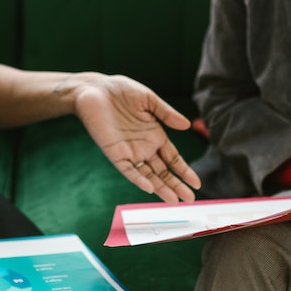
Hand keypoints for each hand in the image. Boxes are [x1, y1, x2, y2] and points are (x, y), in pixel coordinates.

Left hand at [72, 73, 200, 202]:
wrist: (94, 89)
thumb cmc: (121, 91)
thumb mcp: (148, 99)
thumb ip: (166, 113)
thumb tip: (187, 125)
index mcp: (155, 135)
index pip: (173, 158)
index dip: (184, 171)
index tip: (196, 183)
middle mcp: (144, 147)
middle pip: (163, 171)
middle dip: (176, 185)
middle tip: (190, 199)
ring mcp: (130, 152)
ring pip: (148, 175)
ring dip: (161, 188)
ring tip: (174, 201)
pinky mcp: (114, 153)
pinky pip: (128, 170)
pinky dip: (138, 179)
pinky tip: (149, 188)